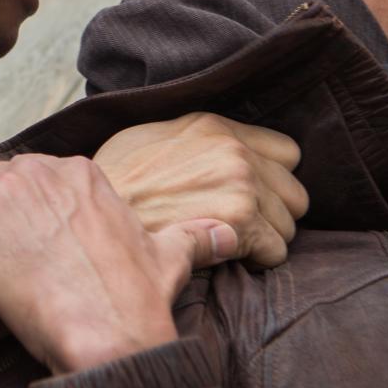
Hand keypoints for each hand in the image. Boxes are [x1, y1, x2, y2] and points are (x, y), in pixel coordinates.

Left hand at [0, 154, 237, 374]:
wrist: (104, 341)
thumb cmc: (133, 307)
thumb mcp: (168, 262)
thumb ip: (192, 239)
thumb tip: (226, 232)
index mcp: (85, 176)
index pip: (38, 182)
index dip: (27, 218)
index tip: (26, 249)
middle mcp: (44, 171)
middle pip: (0, 184)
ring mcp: (5, 186)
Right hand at [93, 113, 306, 267]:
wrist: (92, 214)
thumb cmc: (114, 185)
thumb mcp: (151, 138)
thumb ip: (195, 141)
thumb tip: (215, 154)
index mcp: (216, 126)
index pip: (287, 152)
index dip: (271, 179)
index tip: (248, 196)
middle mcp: (235, 151)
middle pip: (294, 193)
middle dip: (273, 213)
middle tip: (238, 226)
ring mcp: (242, 185)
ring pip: (288, 225)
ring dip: (263, 239)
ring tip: (225, 242)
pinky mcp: (241, 221)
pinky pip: (276, 250)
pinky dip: (256, 260)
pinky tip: (224, 256)